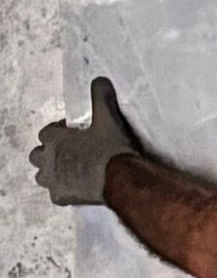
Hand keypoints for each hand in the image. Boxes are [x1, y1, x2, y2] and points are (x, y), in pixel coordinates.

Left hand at [29, 81, 139, 209]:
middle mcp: (48, 159)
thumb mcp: (108, 119)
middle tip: (68, 152)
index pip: (46, 133)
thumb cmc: (111, 148)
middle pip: (37, 154)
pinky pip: (56, 193)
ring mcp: (53, 179)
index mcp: (56, 139)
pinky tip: (77, 188)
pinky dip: (64, 190)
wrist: (119, 178)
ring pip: (41, 175)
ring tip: (69, 170)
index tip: (73, 132)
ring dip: (51, 172)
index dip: (58, 132)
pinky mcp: (61, 196)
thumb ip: (101, 99)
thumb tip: (99, 81)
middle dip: (48, 152)